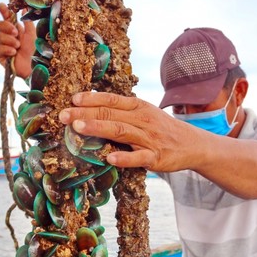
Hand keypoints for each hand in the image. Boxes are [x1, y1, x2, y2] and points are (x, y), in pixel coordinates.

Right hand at [0, 3, 35, 78]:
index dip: (4, 11)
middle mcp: (9, 37)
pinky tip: (14, 53)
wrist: (35, 67)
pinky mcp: (1, 57)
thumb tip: (24, 8)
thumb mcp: (32, 34)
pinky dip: (7, 49)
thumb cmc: (36, 51)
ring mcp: (4, 47)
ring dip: (10, 40)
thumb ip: (27, 22)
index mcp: (16, 30)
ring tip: (18, 46)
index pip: (7, 18)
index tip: (1, 5)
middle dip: (6, 26)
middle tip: (16, 32)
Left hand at [59, 92, 203, 171]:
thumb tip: (89, 109)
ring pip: (120, 131)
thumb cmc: (161, 129)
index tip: (72, 100)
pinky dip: (123, 157)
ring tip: (78, 127)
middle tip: (63, 115)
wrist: (193, 145)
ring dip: (98, 128)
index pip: (111, 99)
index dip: (91, 99)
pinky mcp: (155, 157)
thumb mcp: (143, 114)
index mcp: (138, 107)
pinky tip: (109, 157)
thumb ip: (121, 112)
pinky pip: (138, 158)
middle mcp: (142, 119)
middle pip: (110, 114)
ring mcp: (149, 138)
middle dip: (85, 113)